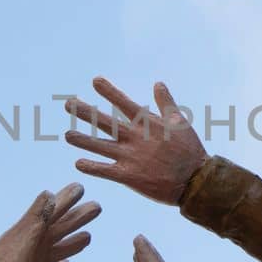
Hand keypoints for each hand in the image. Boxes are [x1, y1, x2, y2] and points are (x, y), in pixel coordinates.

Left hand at [0, 183, 100, 261]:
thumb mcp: (23, 237)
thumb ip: (37, 217)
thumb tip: (50, 194)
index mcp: (33, 231)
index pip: (54, 210)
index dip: (67, 198)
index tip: (80, 187)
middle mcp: (35, 245)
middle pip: (62, 227)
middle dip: (79, 217)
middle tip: (96, 207)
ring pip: (60, 248)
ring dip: (73, 242)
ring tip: (88, 236)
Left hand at [63, 78, 206, 205]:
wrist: (195, 181)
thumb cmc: (190, 150)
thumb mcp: (180, 122)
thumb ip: (166, 103)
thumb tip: (158, 83)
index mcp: (147, 124)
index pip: (124, 103)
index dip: (109, 91)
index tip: (95, 81)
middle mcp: (135, 138)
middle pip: (105, 122)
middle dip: (85, 112)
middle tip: (68, 103)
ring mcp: (130, 157)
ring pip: (100, 146)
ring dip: (82, 140)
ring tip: (67, 136)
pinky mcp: (129, 176)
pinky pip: (105, 170)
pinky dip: (91, 167)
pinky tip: (78, 163)